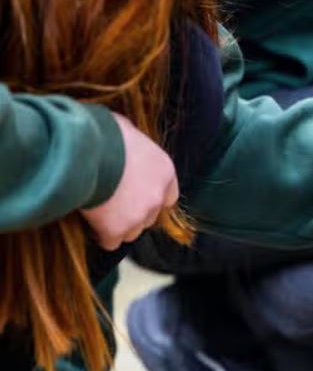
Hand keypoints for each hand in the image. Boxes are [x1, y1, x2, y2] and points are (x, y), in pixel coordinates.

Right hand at [80, 113, 178, 250]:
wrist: (85, 151)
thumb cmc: (103, 132)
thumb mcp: (126, 129)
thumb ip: (131, 143)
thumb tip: (122, 138)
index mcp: (165, 171)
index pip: (169, 196)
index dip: (152, 196)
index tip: (137, 194)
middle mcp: (157, 197)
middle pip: (150, 216)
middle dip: (134, 212)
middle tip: (113, 202)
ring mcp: (138, 216)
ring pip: (132, 231)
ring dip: (119, 225)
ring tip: (100, 213)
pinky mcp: (116, 229)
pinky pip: (110, 241)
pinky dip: (101, 236)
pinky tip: (90, 225)